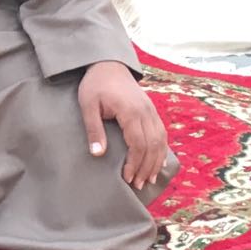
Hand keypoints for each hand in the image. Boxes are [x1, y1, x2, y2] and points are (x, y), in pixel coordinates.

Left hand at [78, 59, 168, 188]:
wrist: (108, 64)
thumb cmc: (95, 84)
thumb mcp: (88, 105)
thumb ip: (94, 129)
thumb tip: (98, 154)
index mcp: (131, 111)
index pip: (138, 144)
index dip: (134, 164)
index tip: (127, 178)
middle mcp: (146, 112)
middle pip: (152, 146)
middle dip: (146, 168)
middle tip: (138, 185)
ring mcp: (151, 111)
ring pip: (160, 141)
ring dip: (156, 162)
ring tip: (149, 179)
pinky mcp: (152, 110)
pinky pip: (162, 133)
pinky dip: (162, 150)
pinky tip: (158, 163)